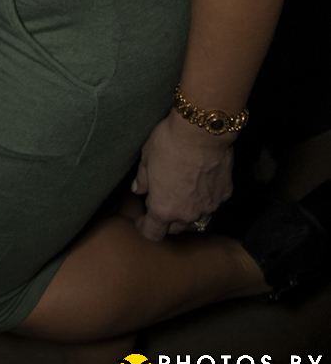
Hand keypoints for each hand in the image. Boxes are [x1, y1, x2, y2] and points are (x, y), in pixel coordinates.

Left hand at [131, 111, 235, 239]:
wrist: (202, 131)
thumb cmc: (169, 143)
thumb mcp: (147, 158)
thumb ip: (143, 179)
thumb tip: (139, 189)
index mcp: (164, 208)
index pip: (152, 233)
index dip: (144, 227)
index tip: (142, 219)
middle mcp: (187, 214)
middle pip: (176, 228)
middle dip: (167, 219)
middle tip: (162, 201)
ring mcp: (209, 206)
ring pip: (196, 219)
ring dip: (188, 212)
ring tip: (182, 194)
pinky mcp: (224, 194)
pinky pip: (212, 203)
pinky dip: (205, 198)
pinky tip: (201, 182)